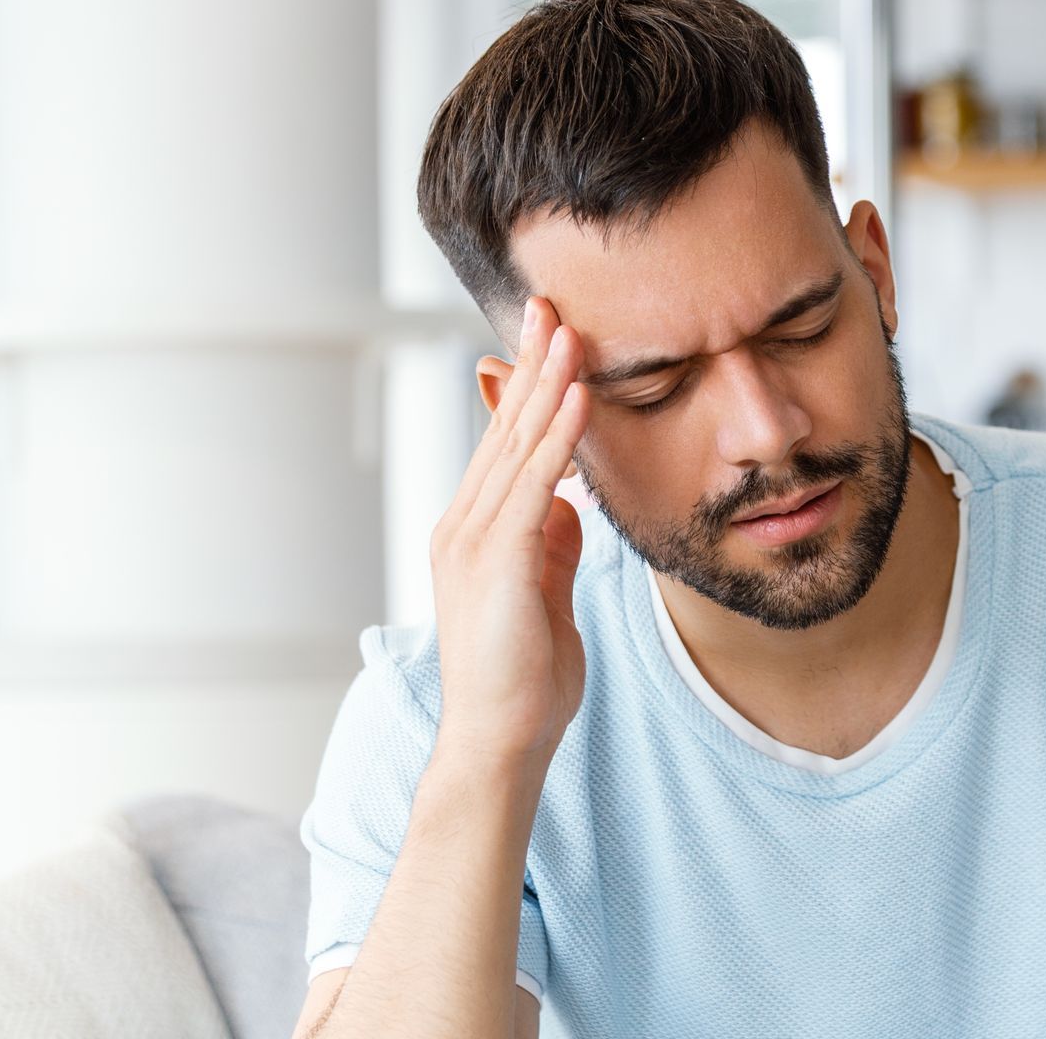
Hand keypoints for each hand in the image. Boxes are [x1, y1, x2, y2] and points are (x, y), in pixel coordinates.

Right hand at [429, 294, 590, 765]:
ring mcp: (473, 540)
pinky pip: (536, 483)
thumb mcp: (547, 597)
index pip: (505, 445)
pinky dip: (560, 435)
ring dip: (547, 382)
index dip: (528, 389)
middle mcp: (464, 525)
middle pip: (503, 428)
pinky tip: (581, 395)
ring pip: (517, 444)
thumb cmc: (526, 681)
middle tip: (549, 303)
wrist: (501, 742)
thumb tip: (571, 503)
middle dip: (530, 364)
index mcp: (475, 533)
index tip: (550, 337)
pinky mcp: (497, 559)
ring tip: (568, 328)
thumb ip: (553, 546)